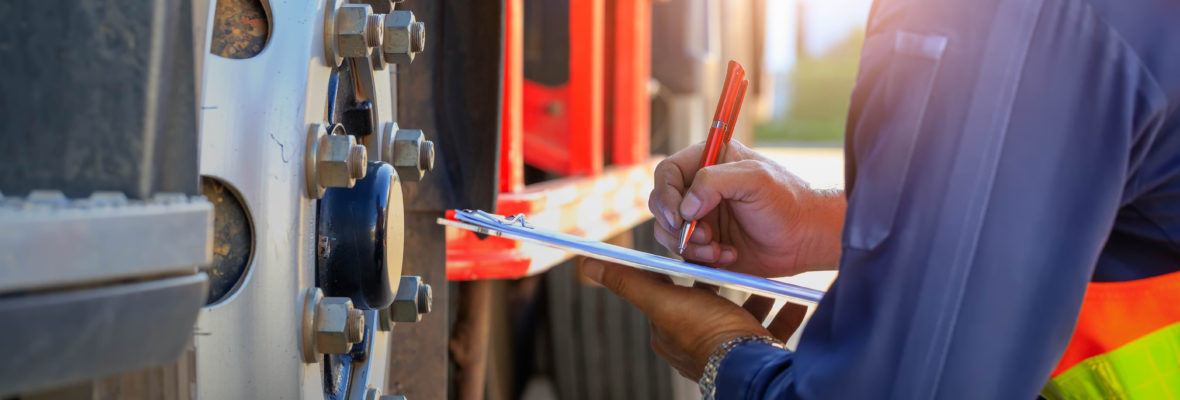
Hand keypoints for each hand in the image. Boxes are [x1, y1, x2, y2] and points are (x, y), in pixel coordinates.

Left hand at [581, 258, 807, 380]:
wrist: (750, 366)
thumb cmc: (704, 332)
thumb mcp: (662, 300)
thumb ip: (628, 281)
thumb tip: (587, 263)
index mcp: (669, 330)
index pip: (672, 289)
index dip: (685, 266)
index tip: (699, 245)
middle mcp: (695, 342)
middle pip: (710, 300)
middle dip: (725, 278)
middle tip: (737, 256)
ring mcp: (727, 349)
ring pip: (742, 314)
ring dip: (757, 295)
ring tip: (769, 277)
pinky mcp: (755, 353)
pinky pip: (770, 330)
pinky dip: (782, 313)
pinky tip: (794, 299)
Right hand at [649, 141, 844, 276]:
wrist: (805, 239)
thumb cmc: (787, 202)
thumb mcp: (755, 179)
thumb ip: (715, 181)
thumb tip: (685, 206)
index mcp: (709, 161)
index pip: (667, 173)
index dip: (666, 195)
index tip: (680, 217)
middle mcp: (699, 188)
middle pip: (660, 204)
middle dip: (676, 225)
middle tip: (705, 235)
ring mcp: (700, 217)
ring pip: (668, 232)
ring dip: (689, 246)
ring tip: (718, 249)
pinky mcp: (704, 243)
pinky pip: (684, 253)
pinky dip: (701, 259)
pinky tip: (729, 256)